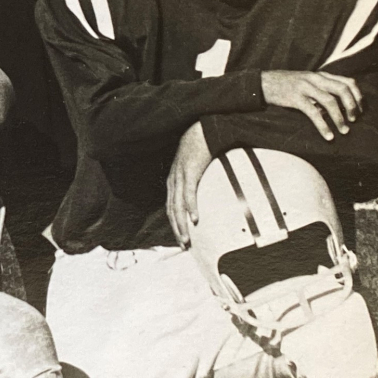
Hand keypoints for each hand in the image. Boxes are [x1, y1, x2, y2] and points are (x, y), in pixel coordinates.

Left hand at [166, 122, 211, 247]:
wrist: (201, 130)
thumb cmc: (199, 150)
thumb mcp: (194, 169)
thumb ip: (196, 183)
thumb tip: (206, 198)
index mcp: (173, 182)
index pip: (171, 209)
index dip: (175, 225)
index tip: (182, 239)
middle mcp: (173, 181)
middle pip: (172, 211)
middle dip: (177, 230)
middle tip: (185, 246)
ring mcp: (180, 176)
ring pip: (178, 206)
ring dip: (182, 224)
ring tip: (187, 239)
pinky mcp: (190, 171)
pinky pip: (189, 193)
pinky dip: (191, 207)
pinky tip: (196, 219)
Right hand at [262, 70, 361, 140]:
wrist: (263, 83)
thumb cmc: (287, 85)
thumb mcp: (307, 82)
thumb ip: (322, 88)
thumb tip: (339, 104)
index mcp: (321, 75)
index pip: (348, 82)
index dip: (357, 96)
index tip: (360, 110)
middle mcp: (315, 79)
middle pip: (342, 90)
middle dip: (352, 106)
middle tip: (354, 120)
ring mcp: (305, 88)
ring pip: (330, 101)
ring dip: (340, 118)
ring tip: (344, 131)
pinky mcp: (295, 98)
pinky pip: (313, 113)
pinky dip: (323, 125)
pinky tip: (328, 136)